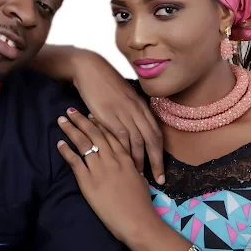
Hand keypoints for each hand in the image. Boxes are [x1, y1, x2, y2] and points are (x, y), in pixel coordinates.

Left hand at [56, 108, 159, 243]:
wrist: (136, 221)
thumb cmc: (141, 204)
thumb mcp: (139, 181)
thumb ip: (132, 169)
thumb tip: (130, 166)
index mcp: (125, 158)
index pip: (111, 134)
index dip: (99, 123)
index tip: (90, 114)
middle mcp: (111, 159)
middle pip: (94, 134)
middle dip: (81, 121)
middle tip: (71, 110)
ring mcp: (98, 168)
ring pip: (83, 143)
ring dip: (71, 130)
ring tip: (62, 120)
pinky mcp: (87, 181)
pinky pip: (75, 161)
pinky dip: (66, 151)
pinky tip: (59, 143)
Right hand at [72, 51, 164, 183]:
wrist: (90, 69)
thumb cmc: (105, 83)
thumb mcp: (124, 97)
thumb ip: (131, 112)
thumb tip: (135, 128)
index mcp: (142, 106)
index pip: (157, 134)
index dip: (161, 153)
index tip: (161, 170)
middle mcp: (138, 110)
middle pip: (153, 140)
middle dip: (157, 162)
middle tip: (159, 180)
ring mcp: (125, 112)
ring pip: (140, 141)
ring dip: (142, 160)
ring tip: (141, 176)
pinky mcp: (111, 115)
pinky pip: (123, 137)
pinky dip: (126, 151)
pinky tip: (124, 163)